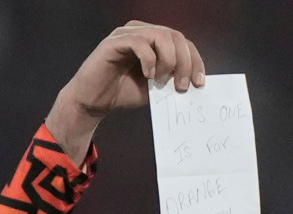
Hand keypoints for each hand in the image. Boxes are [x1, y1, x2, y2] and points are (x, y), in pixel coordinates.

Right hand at [47, 21, 205, 164]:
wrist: (93, 102)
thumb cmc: (122, 92)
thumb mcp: (156, 87)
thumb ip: (172, 79)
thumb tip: (194, 81)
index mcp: (154, 41)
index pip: (183, 43)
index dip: (195, 61)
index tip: (199, 83)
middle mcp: (142, 32)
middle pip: (176, 37)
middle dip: (184, 62)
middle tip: (181, 86)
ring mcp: (127, 34)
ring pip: (161, 35)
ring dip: (169, 60)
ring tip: (161, 81)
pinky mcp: (114, 42)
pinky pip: (139, 42)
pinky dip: (149, 59)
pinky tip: (148, 76)